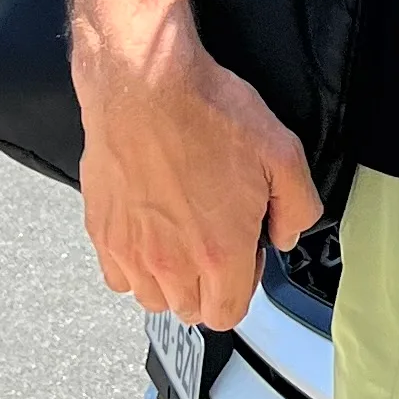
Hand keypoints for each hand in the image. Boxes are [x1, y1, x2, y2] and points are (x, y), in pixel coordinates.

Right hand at [73, 20, 320, 330]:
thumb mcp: (283, 154)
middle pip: (192, 310)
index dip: (246, 286)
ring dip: (173, 280)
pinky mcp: (102, 234)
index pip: (229, 312)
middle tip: (219, 240)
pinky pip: (118, 277)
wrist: (146, 87)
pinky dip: (135, 266)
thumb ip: (297, 206)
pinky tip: (152, 232)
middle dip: (212, 286)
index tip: (248, 256)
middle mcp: (171, 262)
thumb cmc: (208, 114)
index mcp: (220, 251)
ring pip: (153, 299)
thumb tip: (287, 233)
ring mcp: (131, 251)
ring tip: (185, 236)